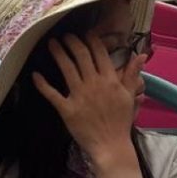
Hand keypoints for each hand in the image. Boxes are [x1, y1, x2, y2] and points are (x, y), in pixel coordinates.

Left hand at [34, 34, 142, 167]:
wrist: (111, 145)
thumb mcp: (130, 95)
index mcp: (109, 79)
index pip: (99, 53)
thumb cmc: (121, 121)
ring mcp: (79, 96)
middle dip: (72, 41)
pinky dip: (42, 84)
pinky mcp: (67, 109)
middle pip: (81, 55)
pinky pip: (52, 94)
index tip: (85, 32)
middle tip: (65, 35)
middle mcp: (93, 83)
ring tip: (51, 43)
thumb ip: (133, 73)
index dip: (91, 39)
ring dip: (58, 53)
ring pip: (66, 68)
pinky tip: (35, 74)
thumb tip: (141, 55)